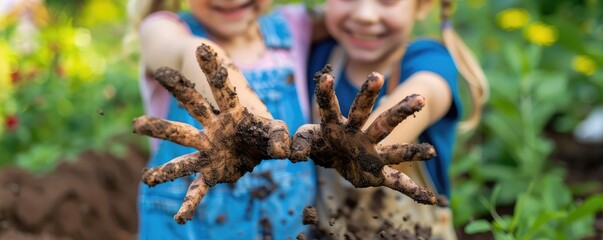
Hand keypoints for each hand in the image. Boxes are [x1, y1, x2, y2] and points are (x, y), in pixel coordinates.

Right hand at [132, 44, 290, 223]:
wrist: (254, 151)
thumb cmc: (262, 133)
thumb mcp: (275, 132)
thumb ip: (280, 137)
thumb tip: (286, 150)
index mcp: (231, 114)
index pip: (223, 89)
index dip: (214, 70)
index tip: (202, 46)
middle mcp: (213, 128)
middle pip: (194, 107)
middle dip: (179, 90)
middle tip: (159, 73)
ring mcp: (207, 149)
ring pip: (181, 142)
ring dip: (162, 136)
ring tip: (136, 126)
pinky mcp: (210, 172)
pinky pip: (197, 188)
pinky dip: (190, 203)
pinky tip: (180, 217)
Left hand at [290, 66, 437, 204]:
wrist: (338, 159)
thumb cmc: (322, 143)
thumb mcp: (307, 141)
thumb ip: (300, 144)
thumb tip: (290, 154)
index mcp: (337, 126)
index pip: (330, 108)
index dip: (326, 94)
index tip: (324, 77)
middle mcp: (359, 135)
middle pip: (372, 116)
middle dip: (374, 99)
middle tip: (379, 76)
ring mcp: (372, 152)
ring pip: (393, 143)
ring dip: (411, 147)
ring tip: (431, 142)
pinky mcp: (377, 172)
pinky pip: (398, 182)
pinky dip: (413, 191)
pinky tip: (430, 199)